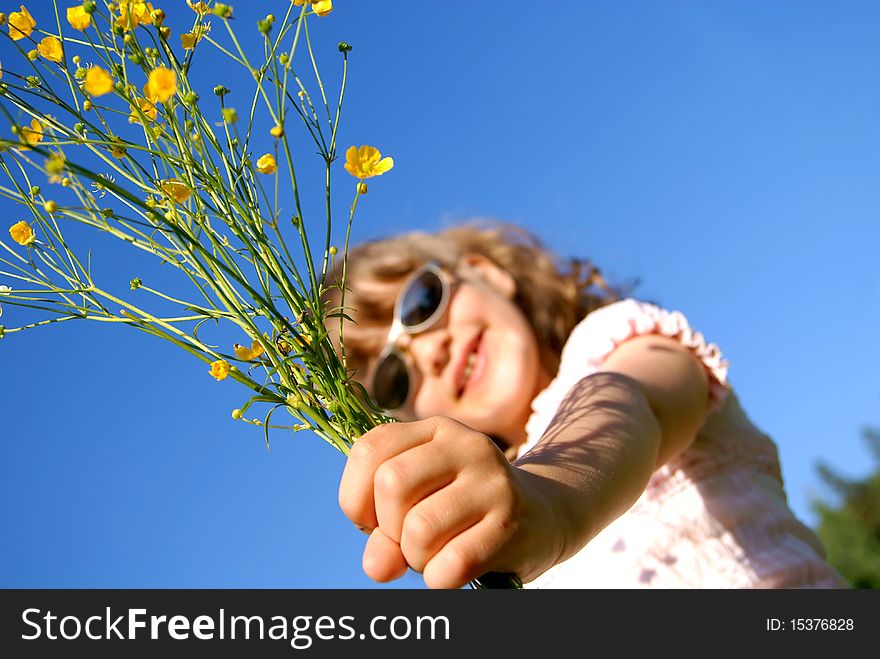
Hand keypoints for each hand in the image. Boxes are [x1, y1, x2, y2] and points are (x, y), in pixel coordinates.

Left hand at [338, 416, 560, 587]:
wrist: (543, 518)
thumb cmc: (463, 513)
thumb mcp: (418, 506)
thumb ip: (384, 530)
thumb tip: (376, 566)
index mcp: (435, 430)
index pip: (368, 451)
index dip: (355, 496)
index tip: (374, 519)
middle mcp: (466, 445)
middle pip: (391, 484)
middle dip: (388, 528)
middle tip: (410, 538)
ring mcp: (492, 481)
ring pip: (419, 529)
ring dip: (416, 558)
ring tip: (437, 553)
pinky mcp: (512, 523)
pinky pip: (452, 564)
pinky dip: (440, 578)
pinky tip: (455, 568)